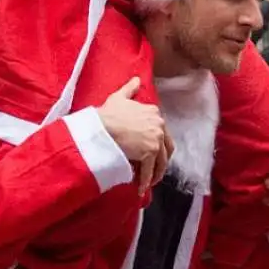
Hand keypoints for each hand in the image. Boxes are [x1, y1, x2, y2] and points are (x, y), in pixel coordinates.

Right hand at [98, 77, 173, 194]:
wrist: (101, 128)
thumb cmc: (107, 114)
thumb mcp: (119, 98)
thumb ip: (130, 89)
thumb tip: (137, 79)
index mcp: (154, 111)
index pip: (162, 132)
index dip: (157, 144)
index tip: (150, 154)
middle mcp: (159, 123)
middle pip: (166, 148)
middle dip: (161, 161)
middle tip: (152, 170)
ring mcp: (156, 138)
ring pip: (161, 161)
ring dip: (155, 174)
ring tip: (148, 182)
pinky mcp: (151, 152)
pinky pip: (150, 171)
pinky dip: (146, 181)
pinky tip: (141, 188)